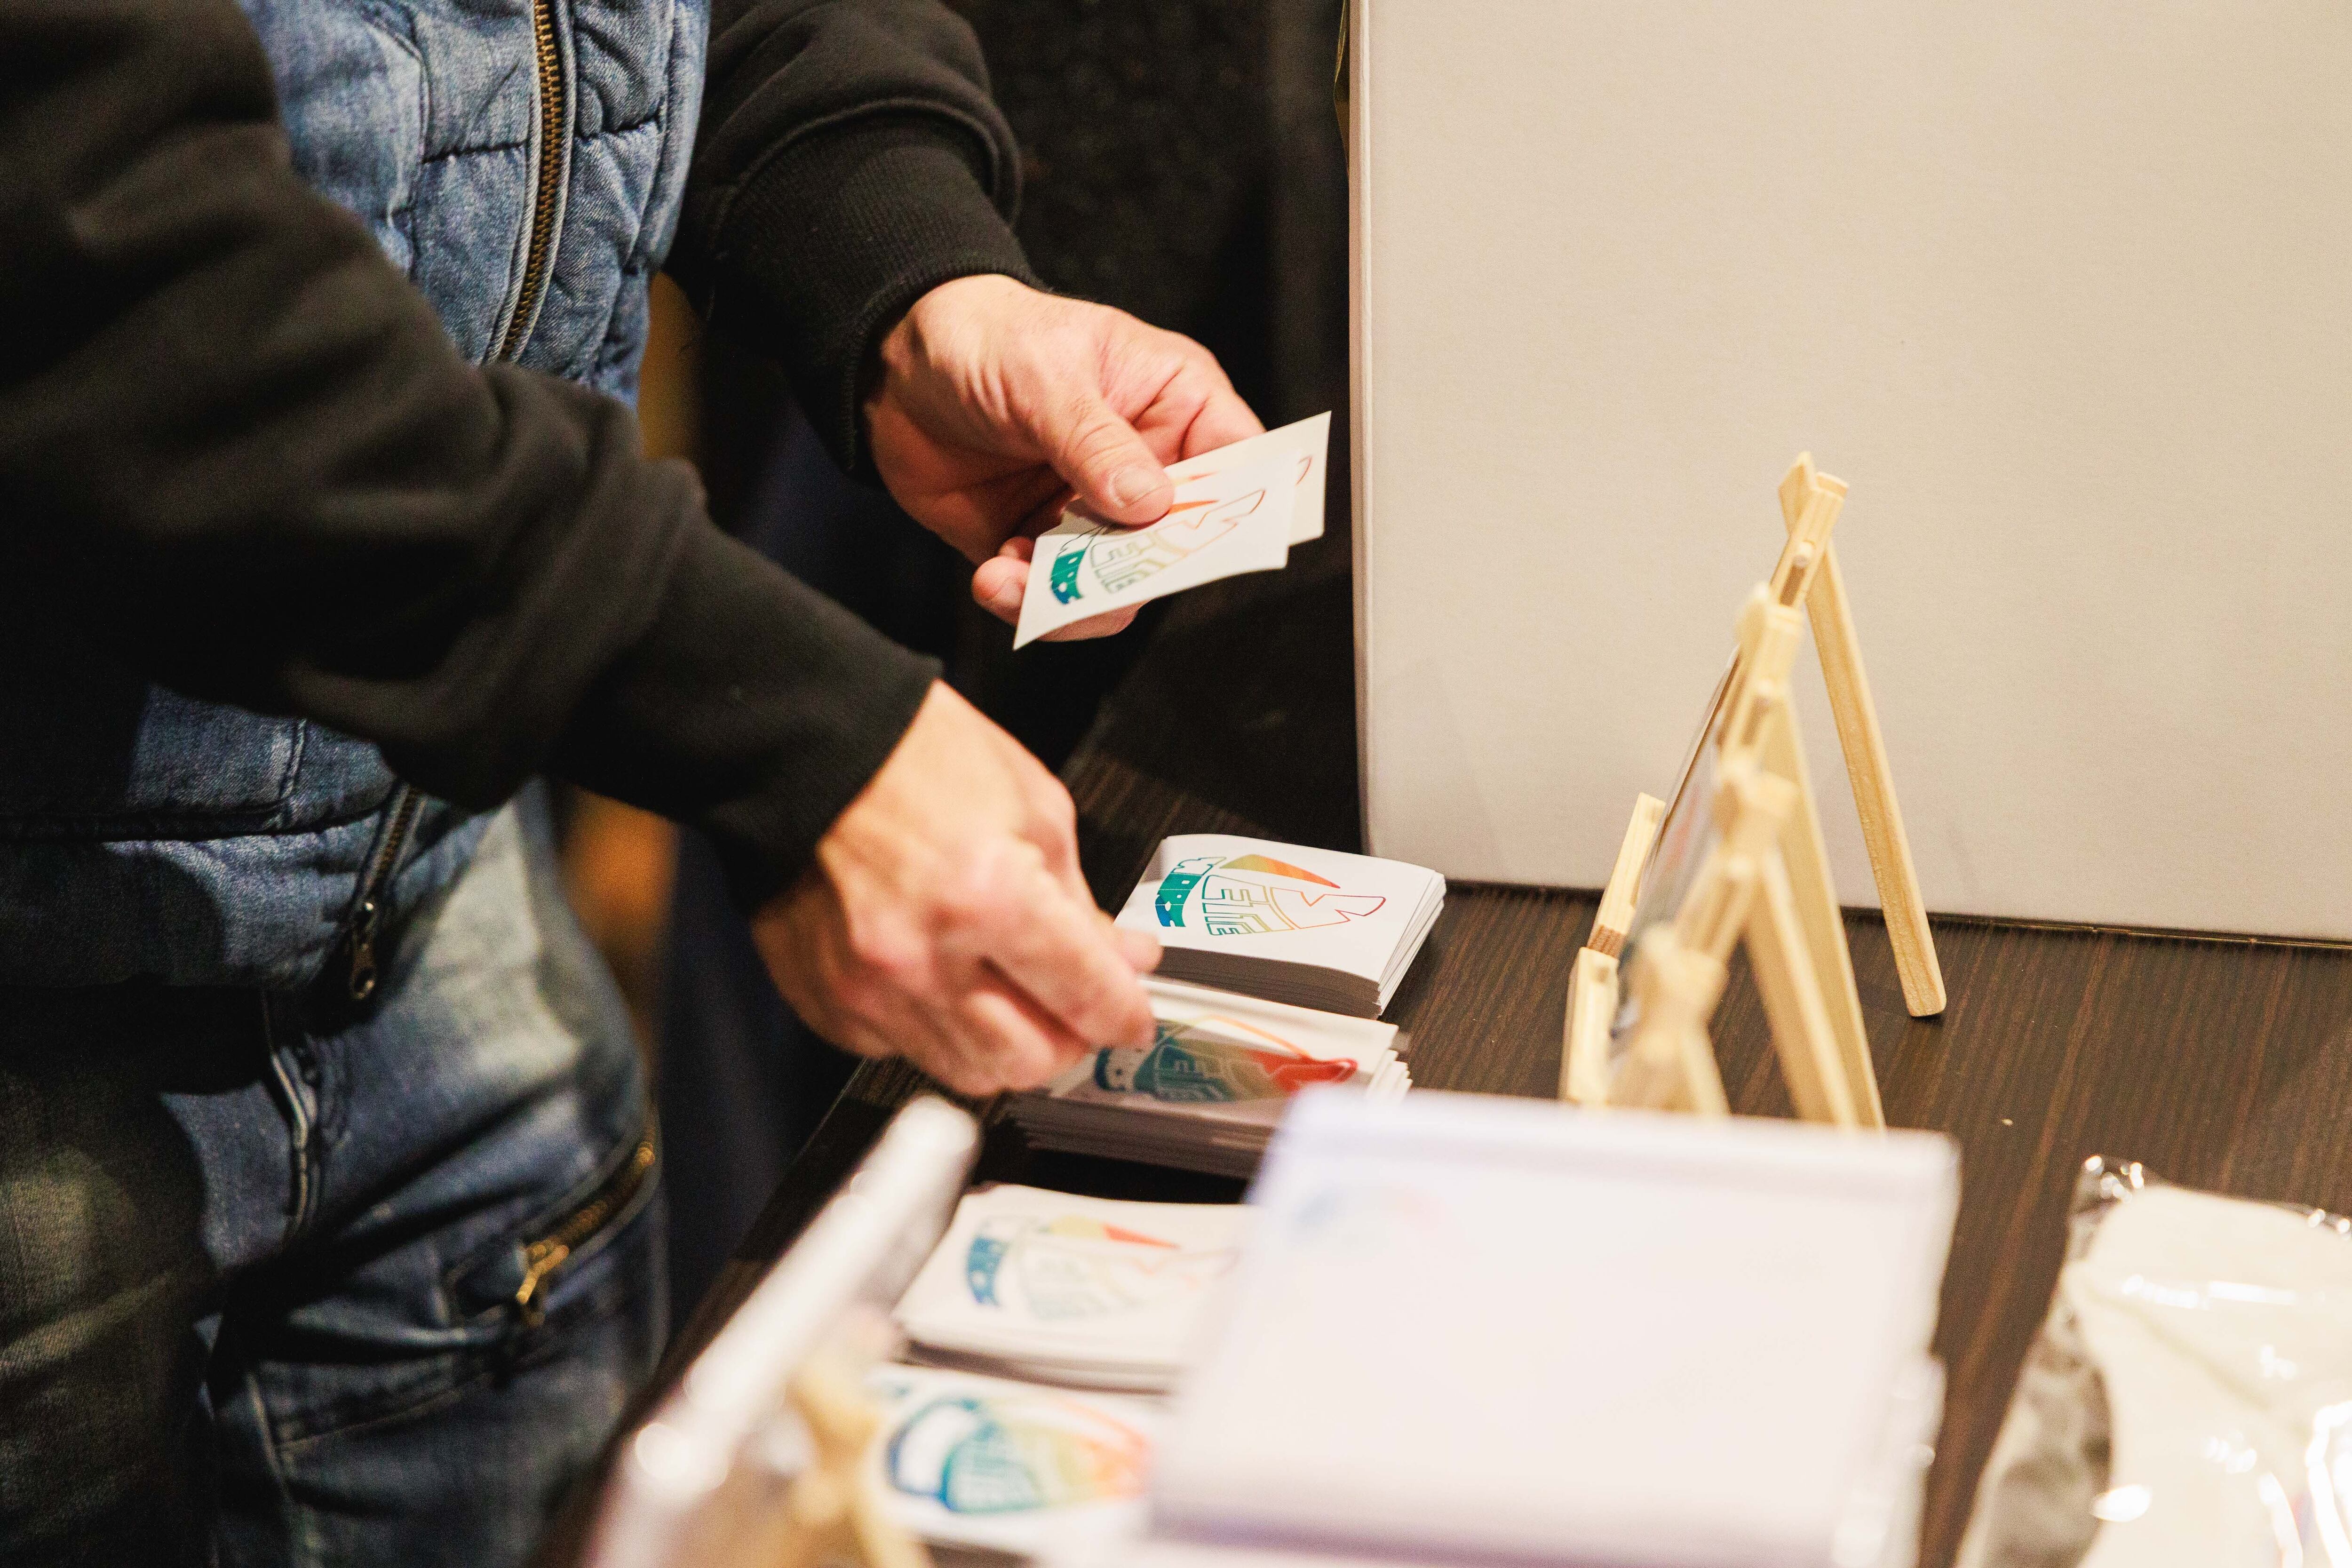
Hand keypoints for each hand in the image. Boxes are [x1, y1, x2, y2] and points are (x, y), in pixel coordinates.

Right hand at [751, 682, 1160, 1094]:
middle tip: (1071, 1004)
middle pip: (1029, 1061)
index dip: (1126, 1015)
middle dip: (1065, 1039)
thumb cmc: (914, 758)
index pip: (1086, 997)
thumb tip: (1123, 958)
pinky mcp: (829, 1002)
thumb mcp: (1034, 808)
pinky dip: (933, 1027)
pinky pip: (901, 1050)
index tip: (1133, 1017)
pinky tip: (938, 976)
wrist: (806, 749)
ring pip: (967, 1071)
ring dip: (1002, 1042)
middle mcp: (925, 955)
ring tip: (1004, 986)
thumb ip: (1082, 902)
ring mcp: (870, 987)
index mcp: (989, 895)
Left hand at [865, 274, 1262, 639]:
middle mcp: (1146, 466)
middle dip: (1140, 571)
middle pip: (1183, 545)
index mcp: (1175, 404)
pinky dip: (1027, 601)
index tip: (1211, 544)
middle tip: (1094, 576)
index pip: (1241, 463)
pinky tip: (992, 574)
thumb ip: (1098, 443)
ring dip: (1071, 598)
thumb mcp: (1047, 377)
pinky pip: (1058, 600)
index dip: (1241, 509)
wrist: (892, 365)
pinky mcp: (1042, 549)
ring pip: (1122, 588)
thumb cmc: (986, 338)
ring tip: (1010, 577)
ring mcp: (1095, 513)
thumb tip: (1151, 505)